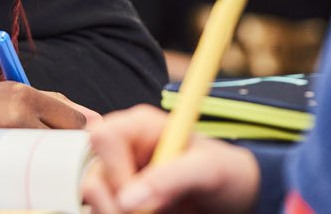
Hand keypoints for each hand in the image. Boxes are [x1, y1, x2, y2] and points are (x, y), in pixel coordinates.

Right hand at [81, 105, 258, 213]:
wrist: (238, 195)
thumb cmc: (227, 172)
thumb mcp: (207, 170)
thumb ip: (169, 178)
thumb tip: (127, 200)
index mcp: (139, 126)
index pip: (102, 138)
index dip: (114, 169)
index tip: (137, 196)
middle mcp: (124, 149)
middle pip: (93, 174)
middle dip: (113, 204)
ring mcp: (121, 176)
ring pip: (94, 200)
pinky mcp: (122, 198)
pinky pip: (104, 212)